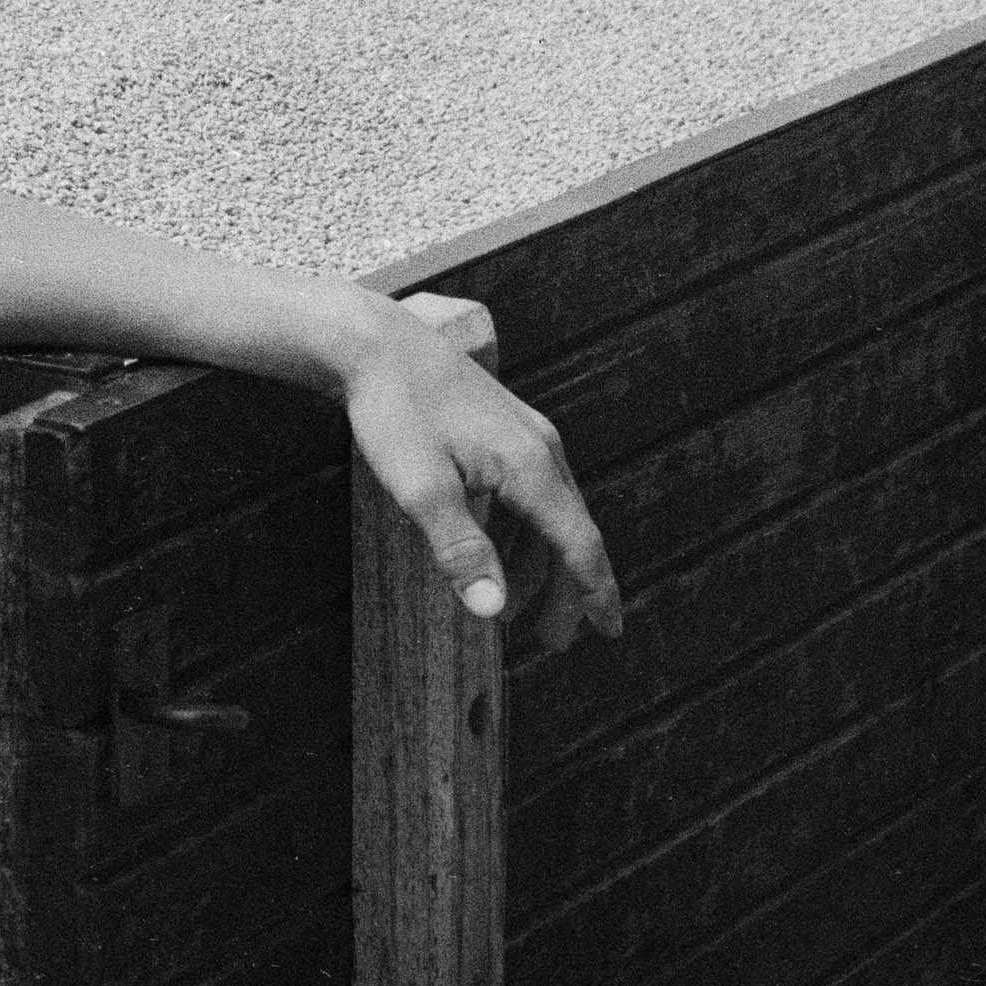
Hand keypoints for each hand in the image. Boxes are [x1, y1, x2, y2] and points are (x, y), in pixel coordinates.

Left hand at [339, 292, 622, 653]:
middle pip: (569, 533)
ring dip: (535, 564)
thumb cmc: (395, 412)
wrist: (375, 343)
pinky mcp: (502, 428)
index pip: (579, 543)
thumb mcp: (422, 488)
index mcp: (531, 467)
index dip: (596, 592)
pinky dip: (518, 531)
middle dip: (565, 591)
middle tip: (551, 642)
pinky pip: (527, 492)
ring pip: (547, 514)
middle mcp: (541, 449)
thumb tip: (490, 609)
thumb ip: (460, 549)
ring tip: (509, 607)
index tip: (610, 631)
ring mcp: (524, 435)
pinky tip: (493, 551)